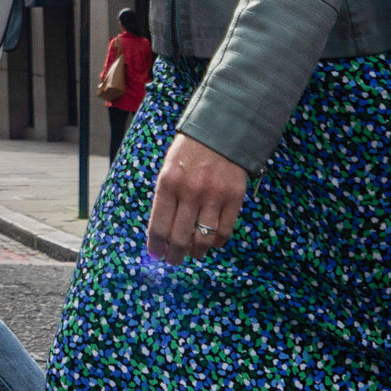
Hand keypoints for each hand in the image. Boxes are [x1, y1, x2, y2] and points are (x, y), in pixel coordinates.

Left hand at [145, 134, 253, 262]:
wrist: (221, 130)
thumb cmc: (189, 152)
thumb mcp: (168, 169)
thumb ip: (165, 199)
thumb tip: (163, 233)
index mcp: (168, 183)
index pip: (159, 226)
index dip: (156, 246)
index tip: (156, 255)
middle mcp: (190, 191)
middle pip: (179, 238)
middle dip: (174, 256)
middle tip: (173, 260)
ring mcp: (214, 196)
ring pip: (203, 239)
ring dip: (196, 253)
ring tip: (193, 254)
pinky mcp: (234, 198)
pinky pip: (224, 232)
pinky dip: (216, 243)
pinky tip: (211, 241)